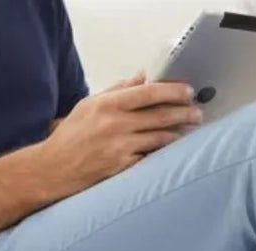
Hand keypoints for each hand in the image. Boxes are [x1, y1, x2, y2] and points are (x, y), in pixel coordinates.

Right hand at [36, 72, 202, 198]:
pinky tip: (179, 149)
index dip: (171, 91)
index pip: (147, 93)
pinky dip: (167, 151)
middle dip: (183, 112)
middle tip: (198, 111)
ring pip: (160, 137)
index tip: (187, 91)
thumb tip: (142, 77)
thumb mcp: (89, 105)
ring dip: (180, 132)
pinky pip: (152, 156)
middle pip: (159, 115)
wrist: (56, 167)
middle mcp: (115, 124)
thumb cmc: (73, 135)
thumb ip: (118, 90)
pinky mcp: (125, 166)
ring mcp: (121, 146)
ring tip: (193, 127)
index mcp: (107, 104)